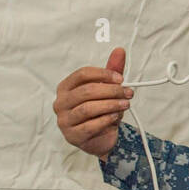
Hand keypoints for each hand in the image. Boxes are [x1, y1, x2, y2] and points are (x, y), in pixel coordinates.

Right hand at [53, 47, 133, 161]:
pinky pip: (90, 126)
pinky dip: (105, 120)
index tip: (120, 79)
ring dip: (111, 105)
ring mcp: (64, 120)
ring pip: (88, 108)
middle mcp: (61, 103)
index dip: (103, 74)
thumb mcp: (107, 90)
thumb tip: (120, 50)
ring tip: (125, 104)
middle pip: (86, 91)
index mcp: (66, 87)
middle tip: (128, 93)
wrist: (100, 139)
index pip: (82, 74)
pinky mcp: (72, 136)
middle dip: (111, 91)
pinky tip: (116, 117)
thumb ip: (112, 71)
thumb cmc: (100, 112)